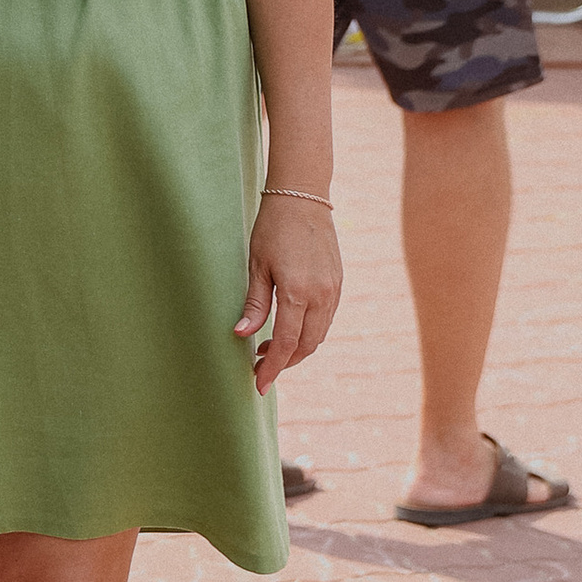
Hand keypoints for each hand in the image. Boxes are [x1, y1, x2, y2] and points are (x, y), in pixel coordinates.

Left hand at [236, 194, 342, 392]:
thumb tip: (242, 334)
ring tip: (269, 351)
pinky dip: (309, 332)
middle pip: (306, 345)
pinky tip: (289, 329)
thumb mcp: (256, 265)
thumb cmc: (273, 228)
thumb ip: (254, 303)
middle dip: (284, 363)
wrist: (303, 198)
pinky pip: (325, 319)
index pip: (285, 343)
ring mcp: (334, 290)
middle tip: (261, 369)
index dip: (272, 367)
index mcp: (298, 292)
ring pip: (319, 335)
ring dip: (297, 349)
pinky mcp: (338, 283)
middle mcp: (322, 295)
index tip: (259, 384)